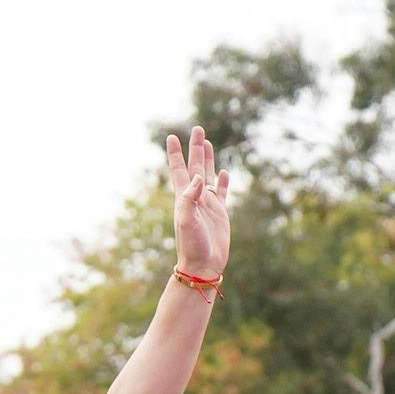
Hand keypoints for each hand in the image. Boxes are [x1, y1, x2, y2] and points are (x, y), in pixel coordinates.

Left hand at [165, 124, 228, 276]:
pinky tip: (223, 172)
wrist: (204, 264)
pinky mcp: (220, 212)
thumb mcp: (186, 220)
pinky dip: (222, 181)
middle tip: (197, 129)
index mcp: (183, 197)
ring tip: (207, 143)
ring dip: (207, 159)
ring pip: (208, 175)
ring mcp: (208, 204)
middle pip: (195, 166)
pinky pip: (222, 192)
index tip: (171, 137)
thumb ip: (190, 197)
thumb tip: (198, 177)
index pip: (179, 169)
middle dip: (195, 148)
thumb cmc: (191, 245)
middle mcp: (195, 197)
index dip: (175, 153)